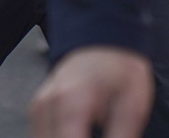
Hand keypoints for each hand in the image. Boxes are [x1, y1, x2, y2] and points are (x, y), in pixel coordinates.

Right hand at [28, 46, 152, 137]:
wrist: (103, 40)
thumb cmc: (119, 68)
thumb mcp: (132, 108)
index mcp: (70, 104)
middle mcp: (46, 106)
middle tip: (104, 135)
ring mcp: (38, 108)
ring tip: (90, 132)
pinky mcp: (37, 111)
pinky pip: (43, 137)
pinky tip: (79, 135)